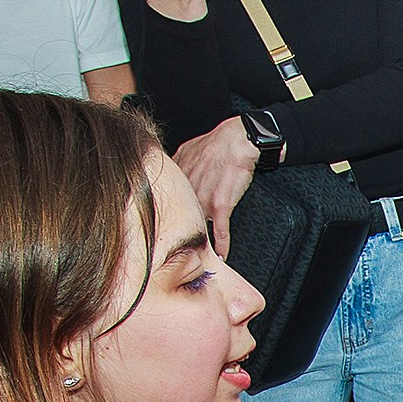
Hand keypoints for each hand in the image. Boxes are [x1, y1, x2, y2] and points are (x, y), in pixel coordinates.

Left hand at [174, 117, 260, 255]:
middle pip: (179, 219)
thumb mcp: (190, 149)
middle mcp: (186, 190)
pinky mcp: (220, 205)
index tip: (165, 230)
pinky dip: (221, 247)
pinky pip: (219, 232)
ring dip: (198, 245)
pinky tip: (220, 257)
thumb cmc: (219, 142)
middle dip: (178, 238)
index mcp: (177, 177)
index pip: (168, 201)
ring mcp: (202, 199)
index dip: (168, 218)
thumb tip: (176, 167)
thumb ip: (180, 163)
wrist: (237, 140)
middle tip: (173, 254)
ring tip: (197, 261)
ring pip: (197, 228)